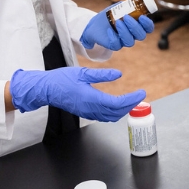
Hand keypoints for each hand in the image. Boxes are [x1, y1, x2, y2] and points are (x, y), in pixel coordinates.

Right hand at [10, 67, 144, 121]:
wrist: (46, 90)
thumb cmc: (62, 79)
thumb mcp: (83, 72)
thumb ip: (102, 75)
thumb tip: (118, 74)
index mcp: (91, 98)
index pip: (117, 103)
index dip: (131, 99)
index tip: (141, 93)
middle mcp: (91, 109)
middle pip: (117, 112)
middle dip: (131, 106)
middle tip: (140, 97)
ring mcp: (88, 113)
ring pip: (111, 116)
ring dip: (123, 110)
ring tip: (132, 101)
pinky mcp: (85, 113)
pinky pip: (104, 116)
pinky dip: (115, 112)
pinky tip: (118, 105)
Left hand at [80, 3, 153, 50]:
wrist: (96, 23)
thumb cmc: (111, 15)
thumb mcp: (120, 6)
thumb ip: (130, 2)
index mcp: (137, 25)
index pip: (148, 28)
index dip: (148, 24)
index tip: (142, 17)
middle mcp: (133, 35)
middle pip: (141, 35)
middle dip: (135, 26)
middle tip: (126, 17)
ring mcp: (124, 41)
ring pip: (130, 42)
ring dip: (125, 32)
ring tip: (118, 22)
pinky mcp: (114, 45)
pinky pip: (117, 45)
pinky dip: (114, 37)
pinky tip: (109, 30)